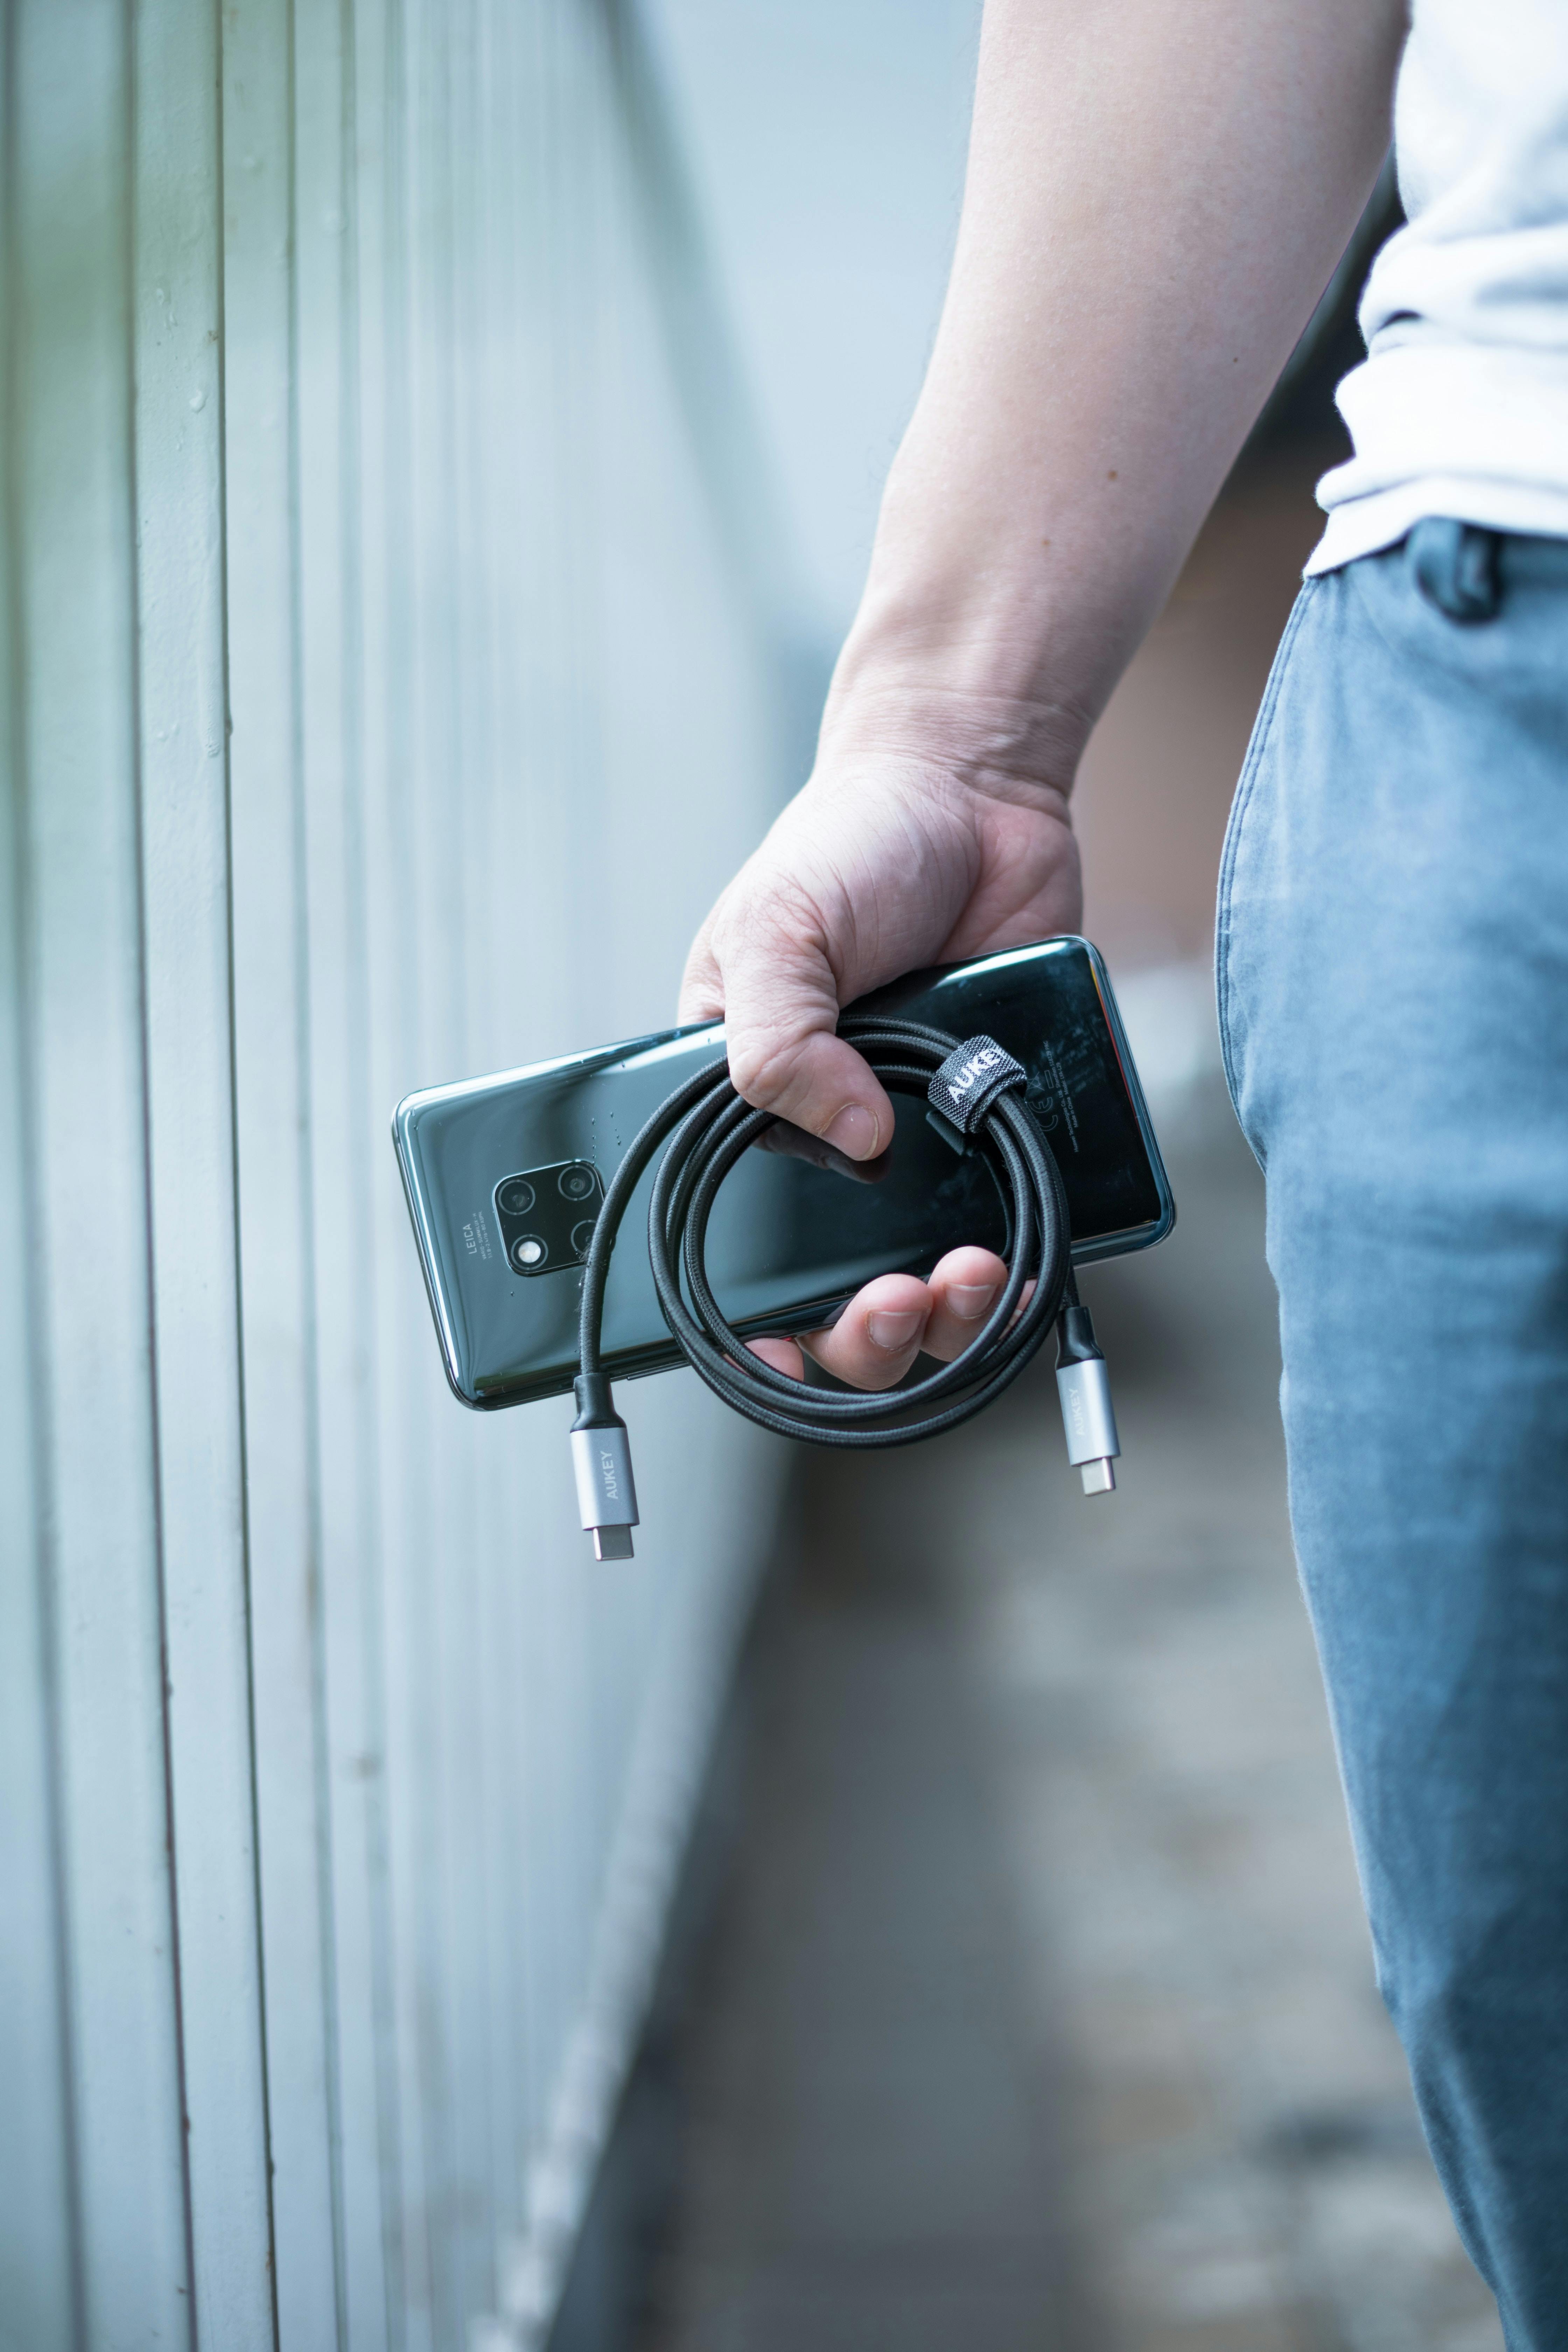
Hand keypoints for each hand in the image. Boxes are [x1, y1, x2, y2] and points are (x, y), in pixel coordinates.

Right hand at [678, 694, 1080, 1383]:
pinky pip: (1016, 1226)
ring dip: (949, 1314)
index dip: (753, 1321)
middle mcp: (829, 1146)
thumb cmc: (850, 851)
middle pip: (839, 1299)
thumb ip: (778, 1040)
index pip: (726, 1249)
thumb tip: (850, 1139)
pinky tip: (1028, 1262)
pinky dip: (1026, 1264)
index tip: (784, 1342)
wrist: (974, 793)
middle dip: (866, 1334)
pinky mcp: (1003, 1125)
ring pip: (931, 1288)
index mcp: (742, 1110)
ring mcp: (921, 1145)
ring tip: (970, 1277)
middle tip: (898, 1300)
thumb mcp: (775, 932)